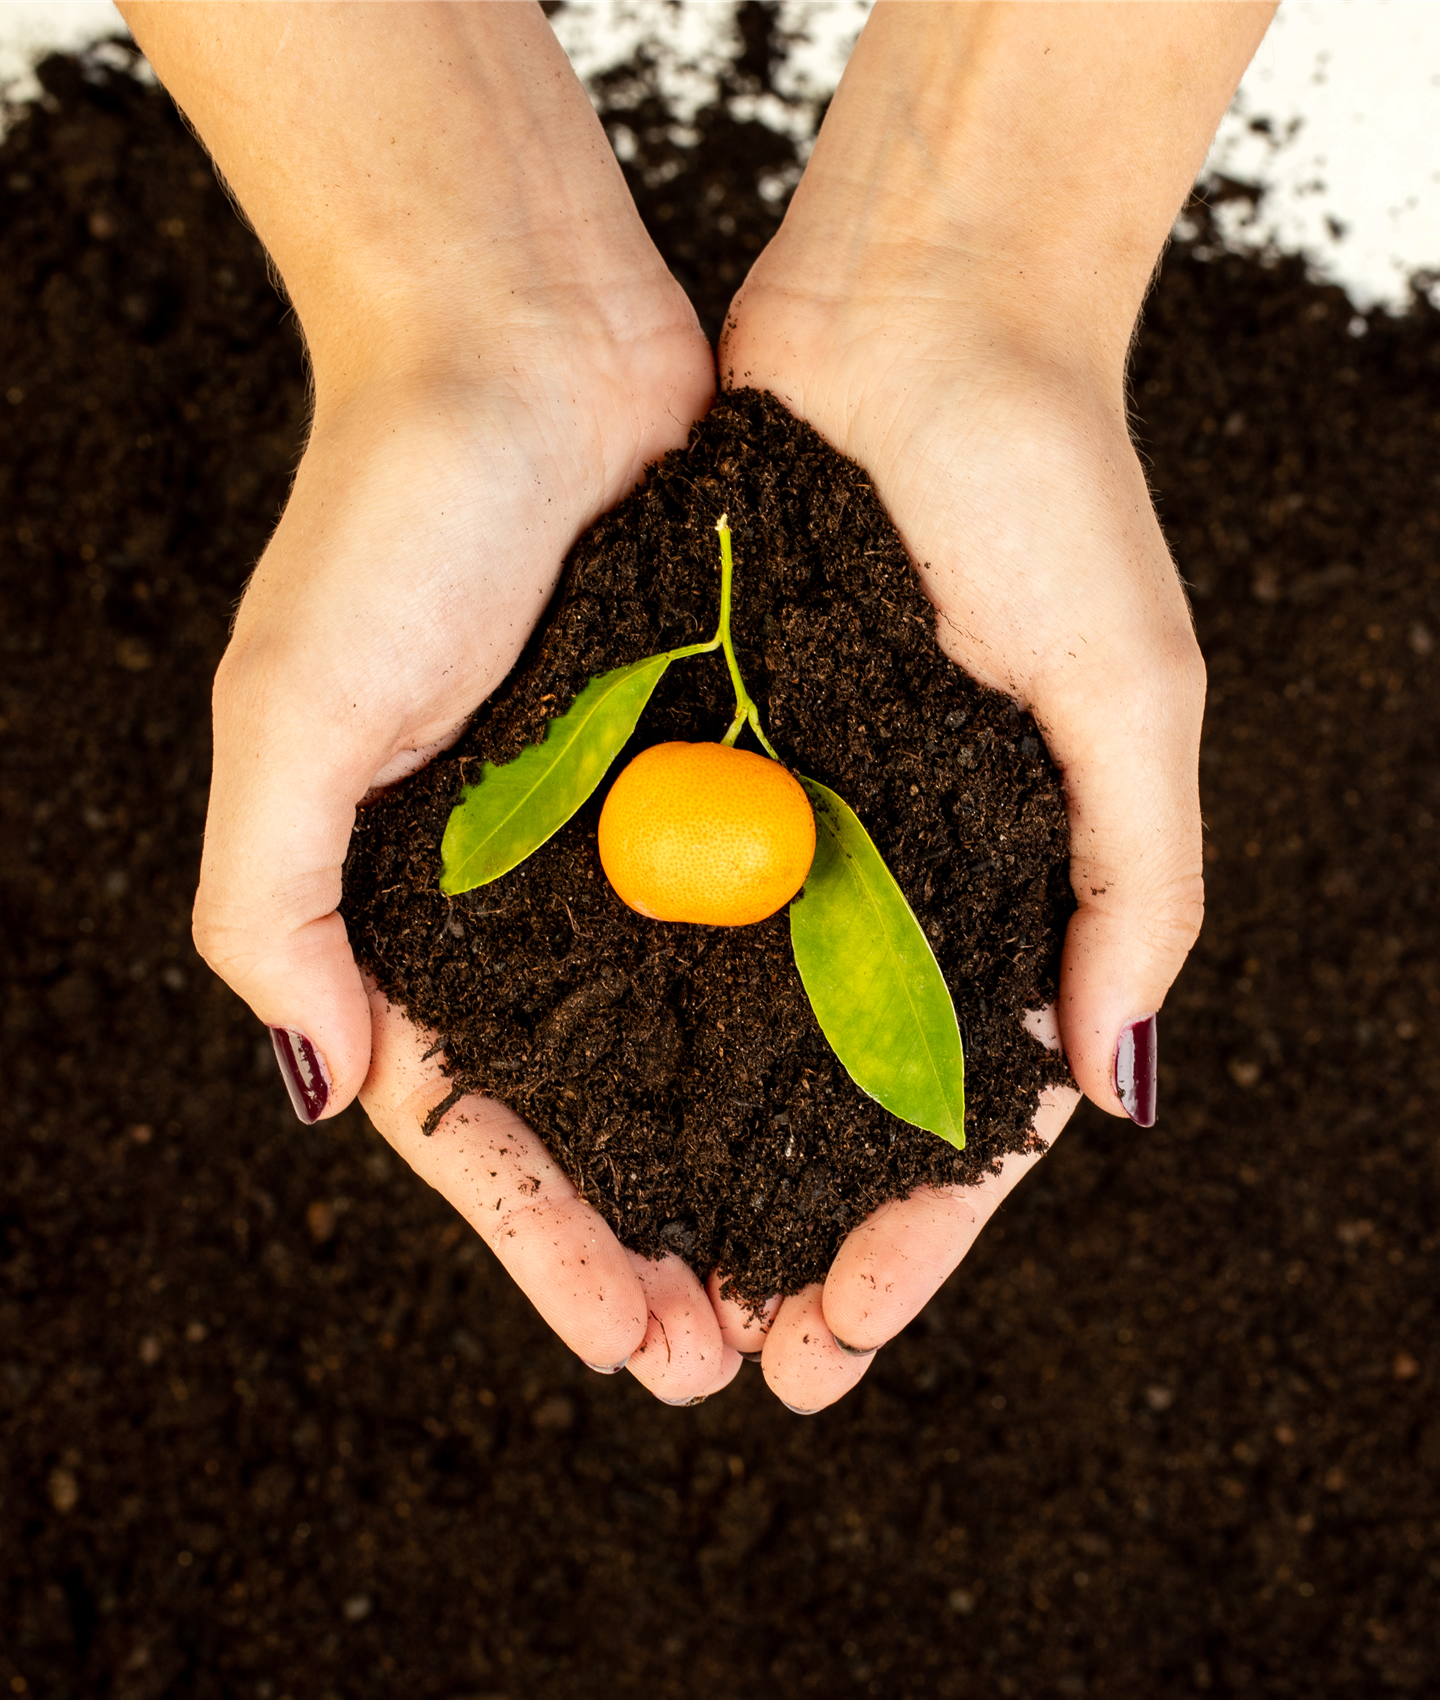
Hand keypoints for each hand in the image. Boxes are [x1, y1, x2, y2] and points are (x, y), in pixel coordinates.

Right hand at [125, 0, 742, 1399]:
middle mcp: (527, 892)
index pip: (478, 1125)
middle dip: (660, 1241)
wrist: (522, 340)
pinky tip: (870, 1101)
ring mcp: (634, 837)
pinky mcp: (726, 765)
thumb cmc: (389, 519)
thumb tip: (326, 1093)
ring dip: (750, 1159)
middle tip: (742, 1355)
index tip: (638, 1345)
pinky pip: (777, 920)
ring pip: (701, 1041)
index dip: (550, 1247)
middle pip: (602, 1113)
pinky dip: (816, 1015)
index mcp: (413, 907)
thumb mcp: (291, 716)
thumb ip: (281, 909)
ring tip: (819, 1273)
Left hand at [703, 0, 1278, 1407]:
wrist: (914, 319)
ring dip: (694, 1164)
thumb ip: (1134, 889)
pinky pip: (653, 906)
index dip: (908, 1242)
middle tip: (729, 1361)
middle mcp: (885, 872)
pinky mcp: (695, 746)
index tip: (840, 1343)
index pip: (957, 1112)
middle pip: (828, 1106)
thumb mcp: (1129, 698)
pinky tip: (583, 1108)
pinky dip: (626, 1014)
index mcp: (1000, 884)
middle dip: (787, 1240)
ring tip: (645, 1282)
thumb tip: (1117, 1088)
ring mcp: (787, 819)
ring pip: (732, 1035)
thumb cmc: (1051, 495)